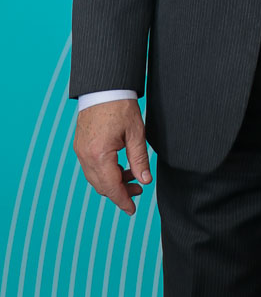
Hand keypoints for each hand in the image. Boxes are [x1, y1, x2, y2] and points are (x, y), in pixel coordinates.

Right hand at [73, 101, 151, 215]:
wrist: (103, 86)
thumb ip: (139, 159)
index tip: (132, 210)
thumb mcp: (135, 132)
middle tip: (138, 190)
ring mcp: (80, 151)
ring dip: (112, 182)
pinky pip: (91, 167)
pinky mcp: (80, 145)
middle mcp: (85, 156)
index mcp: (99, 155)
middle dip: (119, 192)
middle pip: (101, 185)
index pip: (111, 187)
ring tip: (133, 177)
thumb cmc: (121, 106)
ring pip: (95, 178)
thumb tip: (145, 180)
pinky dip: (105, 172)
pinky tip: (119, 166)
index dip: (123, 200)